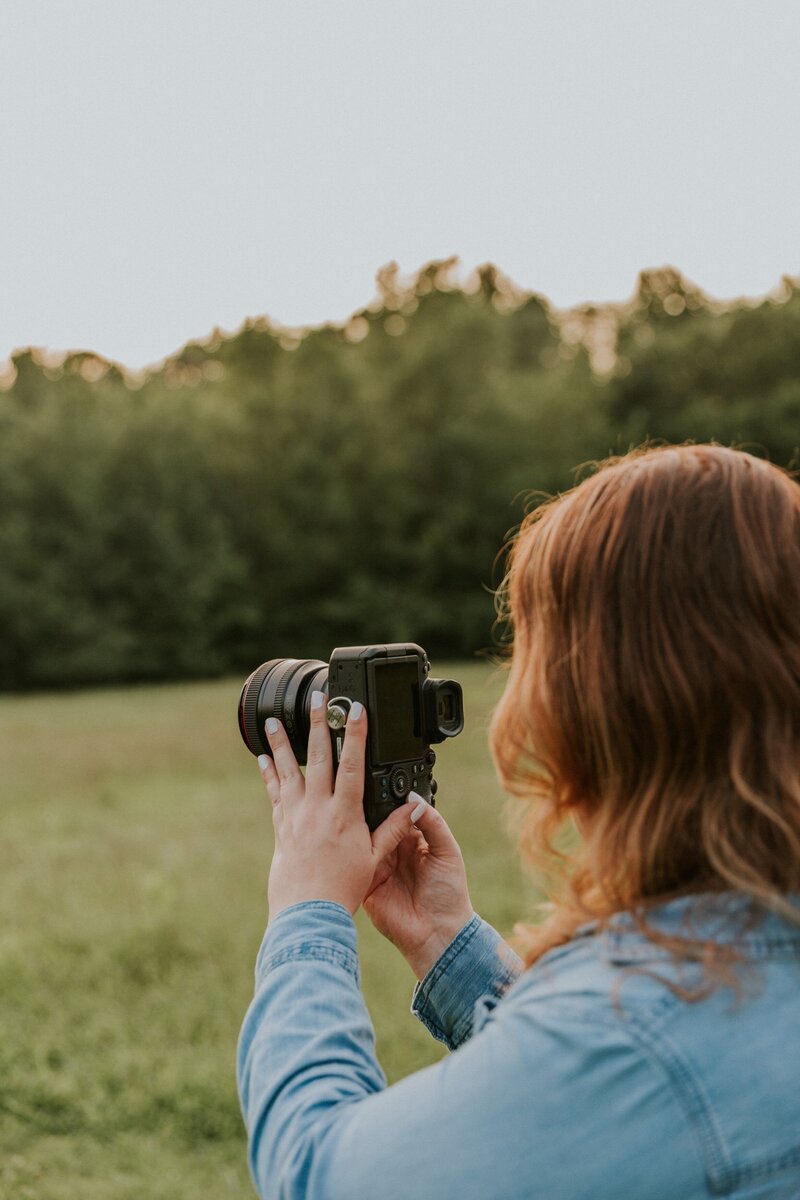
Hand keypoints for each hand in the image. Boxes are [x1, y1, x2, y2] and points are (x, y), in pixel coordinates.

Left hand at [258, 694, 421, 919]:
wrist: (307, 912)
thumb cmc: (342, 888)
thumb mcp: (374, 858)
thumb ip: (392, 829)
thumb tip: (414, 807)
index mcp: (345, 814)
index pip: (352, 764)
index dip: (355, 734)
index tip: (356, 709)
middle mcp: (318, 809)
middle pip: (318, 757)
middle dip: (319, 724)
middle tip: (318, 699)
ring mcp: (296, 815)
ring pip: (288, 770)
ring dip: (281, 743)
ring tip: (272, 721)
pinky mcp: (281, 825)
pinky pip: (274, 792)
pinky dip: (269, 773)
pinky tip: (263, 758)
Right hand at [363, 802, 474, 980]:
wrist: (438, 933)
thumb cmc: (448, 894)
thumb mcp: (447, 851)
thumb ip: (433, 822)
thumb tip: (413, 797)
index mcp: (413, 842)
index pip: (398, 814)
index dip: (392, 802)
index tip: (382, 785)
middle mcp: (393, 851)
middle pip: (379, 824)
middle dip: (372, 812)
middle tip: (364, 796)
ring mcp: (378, 867)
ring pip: (365, 840)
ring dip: (361, 828)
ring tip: (356, 812)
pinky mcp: (366, 883)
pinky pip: (358, 862)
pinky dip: (354, 851)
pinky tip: (351, 837)